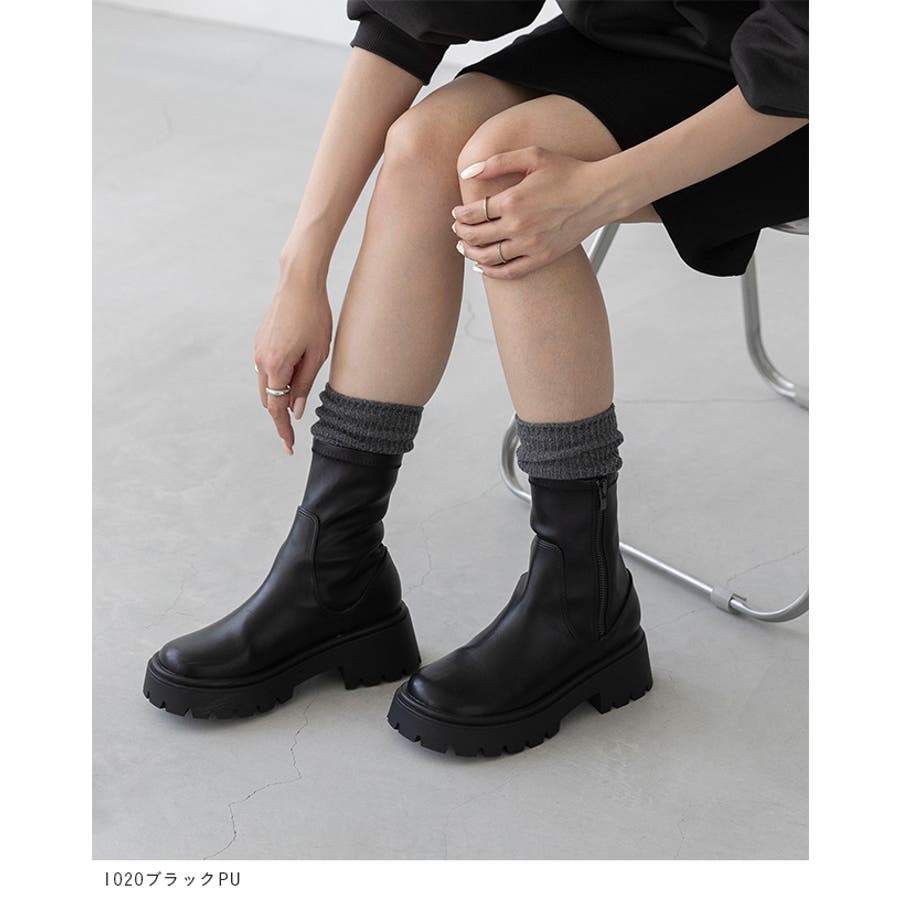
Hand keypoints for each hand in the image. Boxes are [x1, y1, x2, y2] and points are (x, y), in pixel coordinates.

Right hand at [254, 278, 331, 454]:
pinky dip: (277, 379)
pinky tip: (293, 374)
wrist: (298, 283)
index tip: (289, 447)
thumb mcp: (317, 354)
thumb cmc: (314, 316)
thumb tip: (295, 411)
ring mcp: (257, 350)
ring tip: (299, 397)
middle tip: (294, 433)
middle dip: (281, 415)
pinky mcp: (259, 342)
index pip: (277, 408)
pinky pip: (266, 370)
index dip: (283, 430)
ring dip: (280, 395)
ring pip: (267, 385)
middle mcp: (260, 360)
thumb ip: (304, 385)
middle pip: (269, 399)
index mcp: (275, 366)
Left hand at [451, 146, 635, 278]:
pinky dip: (492, 272)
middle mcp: (518, 225)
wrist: (598, 194)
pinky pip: (510, 272)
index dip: (460, 214)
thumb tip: (466, 172)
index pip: (473, 213)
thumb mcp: (532, 156)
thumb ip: (497, 162)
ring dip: (471, 254)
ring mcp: (530, 245)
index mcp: (512, 200)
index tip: (457, 212)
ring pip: (488, 258)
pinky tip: (483, 267)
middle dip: (461, 233)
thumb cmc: (567, 172)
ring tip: (465, 248)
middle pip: (476, 237)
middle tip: (457, 229)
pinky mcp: (542, 258)